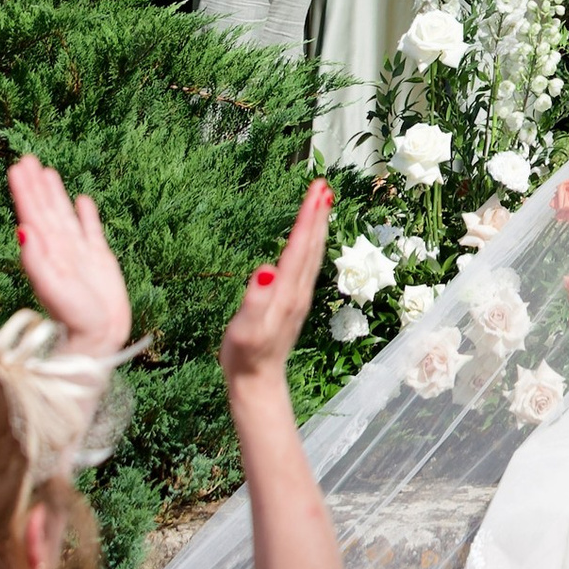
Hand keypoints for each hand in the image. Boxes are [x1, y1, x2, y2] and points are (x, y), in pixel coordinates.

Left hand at [8, 157, 132, 359]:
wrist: (100, 339)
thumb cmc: (75, 319)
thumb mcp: (54, 288)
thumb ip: (36, 259)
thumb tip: (23, 228)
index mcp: (46, 253)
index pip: (32, 215)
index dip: (24, 191)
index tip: (18, 167)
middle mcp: (59, 249)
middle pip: (45, 210)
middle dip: (35, 186)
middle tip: (27, 159)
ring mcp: (79, 253)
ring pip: (65, 216)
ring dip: (56, 194)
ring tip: (48, 172)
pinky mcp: (100, 259)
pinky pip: (92, 231)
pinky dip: (87, 214)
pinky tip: (83, 200)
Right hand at [221, 181, 332, 389]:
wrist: (257, 383)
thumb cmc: (246, 355)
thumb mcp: (245, 329)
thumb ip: (256, 299)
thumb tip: (267, 268)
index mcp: (287, 291)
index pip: (300, 246)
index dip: (308, 217)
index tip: (317, 190)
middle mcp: (299, 291)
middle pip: (312, 246)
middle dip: (318, 215)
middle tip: (323, 185)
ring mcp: (299, 297)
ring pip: (313, 255)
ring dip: (318, 227)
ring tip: (322, 203)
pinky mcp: (295, 303)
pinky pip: (308, 265)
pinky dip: (312, 245)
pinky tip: (310, 240)